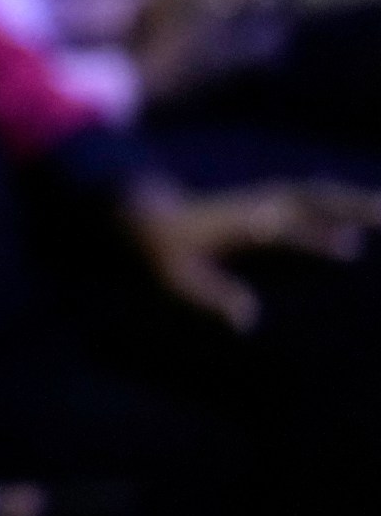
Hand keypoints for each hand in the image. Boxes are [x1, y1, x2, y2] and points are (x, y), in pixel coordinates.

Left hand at [125, 177, 380, 329]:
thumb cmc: (170, 255)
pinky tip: (375, 205)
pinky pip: (318, 194)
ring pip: (321, 194)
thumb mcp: (182, 280)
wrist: (155, 216)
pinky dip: (346, 198)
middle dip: (351, 209)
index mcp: (239, 225)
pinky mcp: (275, 196)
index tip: (351, 247)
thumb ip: (214, 297)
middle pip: (312, 202)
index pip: (286, 230)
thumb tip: (247, 321)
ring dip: (356, 199)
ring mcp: (269, 196)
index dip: (316, 238)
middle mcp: (259, 204)